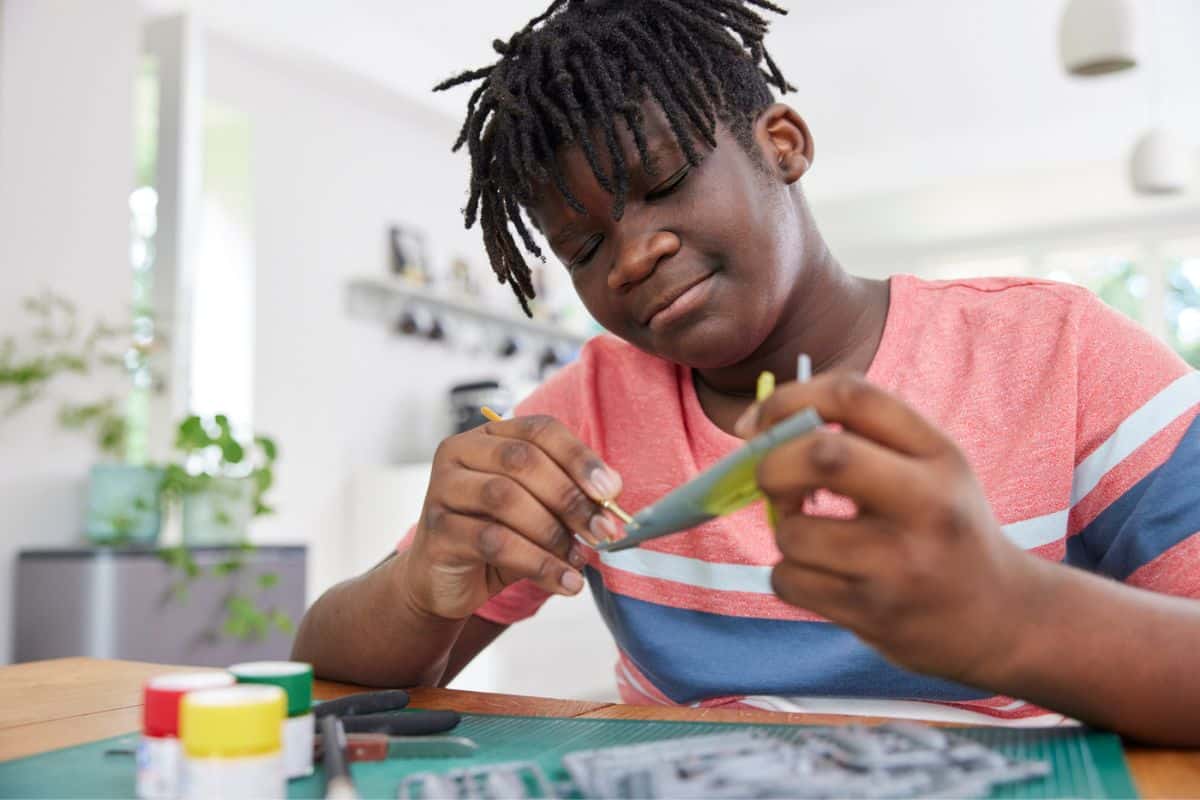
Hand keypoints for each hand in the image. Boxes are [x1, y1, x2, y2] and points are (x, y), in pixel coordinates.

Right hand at [402, 415, 623, 620]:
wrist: (444, 579)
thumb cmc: (496, 536)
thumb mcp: (536, 510)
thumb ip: (567, 498)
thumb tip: (610, 501)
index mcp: (489, 435)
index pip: (540, 430)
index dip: (580, 457)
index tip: (612, 491)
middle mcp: (459, 452)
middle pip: (523, 460)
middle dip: (570, 497)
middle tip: (603, 531)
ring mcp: (442, 489)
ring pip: (505, 497)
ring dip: (553, 531)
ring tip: (580, 558)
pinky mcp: (436, 530)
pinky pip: (493, 541)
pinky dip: (537, 563)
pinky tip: (564, 580)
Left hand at [738, 372, 1044, 685]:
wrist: (1002, 620)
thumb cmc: (943, 528)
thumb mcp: (930, 467)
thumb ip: (862, 433)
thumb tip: (754, 426)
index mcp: (940, 455)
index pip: (854, 396)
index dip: (789, 399)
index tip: (759, 421)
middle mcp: (928, 505)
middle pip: (823, 456)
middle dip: (773, 464)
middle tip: (774, 480)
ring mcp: (901, 565)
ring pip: (792, 532)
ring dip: (785, 532)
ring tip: (816, 540)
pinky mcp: (875, 614)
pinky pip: (789, 580)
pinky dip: (789, 575)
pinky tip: (824, 577)